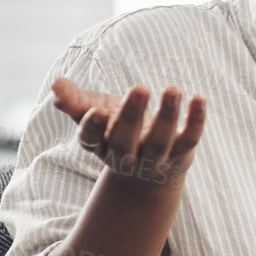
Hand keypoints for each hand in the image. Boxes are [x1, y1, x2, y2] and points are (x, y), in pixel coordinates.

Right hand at [51, 76, 206, 193]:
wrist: (148, 172)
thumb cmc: (116, 131)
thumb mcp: (94, 114)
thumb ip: (75, 100)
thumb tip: (56, 83)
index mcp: (100, 145)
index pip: (92, 140)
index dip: (93, 127)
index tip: (96, 111)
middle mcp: (126, 157)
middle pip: (126, 140)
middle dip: (132, 116)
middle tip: (139, 88)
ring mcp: (155, 159)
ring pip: (160, 141)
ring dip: (167, 115)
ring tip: (172, 89)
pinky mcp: (181, 155)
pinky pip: (189, 138)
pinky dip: (196, 119)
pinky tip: (199, 98)